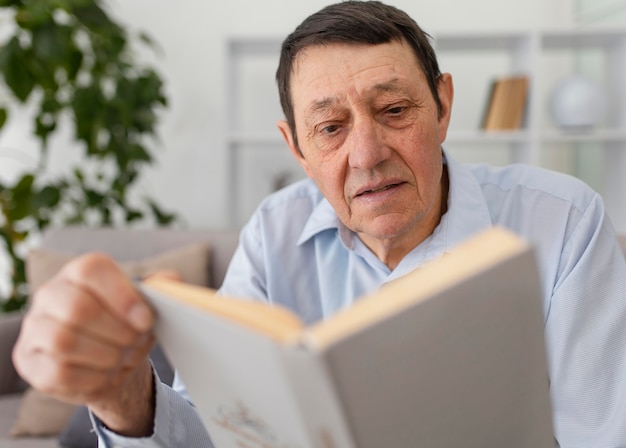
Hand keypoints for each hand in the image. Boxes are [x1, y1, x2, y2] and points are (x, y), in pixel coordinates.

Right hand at [12, 253, 156, 436]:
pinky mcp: (30, 363)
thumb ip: (160, 288)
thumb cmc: (127, 324)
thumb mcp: (146, 304)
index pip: (93, 270)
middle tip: (136, 342)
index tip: (146, 319)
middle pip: (78, 309)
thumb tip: (171, 283)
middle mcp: (50, 295)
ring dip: (105, 355)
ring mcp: (35, 329)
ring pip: (64, 341)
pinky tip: (108, 373)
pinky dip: (92, 377)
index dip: (122, 296)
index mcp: (80, 272)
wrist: (108, 362)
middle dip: (116, 331)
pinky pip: (59, 372)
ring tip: (124, 357)